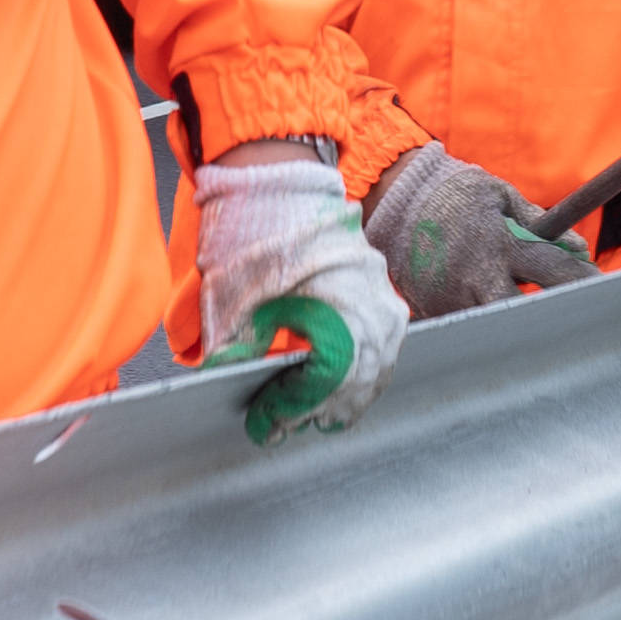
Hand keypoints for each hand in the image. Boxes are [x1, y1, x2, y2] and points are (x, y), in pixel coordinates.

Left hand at [193, 146, 413, 444]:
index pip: (321, 384)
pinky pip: (383, 350)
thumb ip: (239, 361)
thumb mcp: (233, 308)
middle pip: (357, 386)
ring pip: (376, 371)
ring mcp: (386, 303)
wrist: (278, 192)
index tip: (262, 425)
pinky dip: (361, 375)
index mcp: (337, 311)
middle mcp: (373, 310)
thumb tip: (242, 404)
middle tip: (283, 427)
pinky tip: (335, 387)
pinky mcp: (387, 297)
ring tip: (310, 415)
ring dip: (344, 398)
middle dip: (318, 412)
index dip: (289, 411)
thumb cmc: (253, 244)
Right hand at [365, 143, 594, 316]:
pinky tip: (490, 308)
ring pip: (497, 323)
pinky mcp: (435, 309)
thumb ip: (538, 223)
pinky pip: (469, 323)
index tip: (602, 287)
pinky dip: (483, 319)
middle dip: (547, 314)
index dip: (582, 280)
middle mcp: (478, 276)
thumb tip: (578, 248)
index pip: (554, 270)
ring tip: (526, 308)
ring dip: (515, 318)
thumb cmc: (456, 195)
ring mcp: (454, 297)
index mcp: (500, 243)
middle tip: (566, 312)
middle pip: (525, 312)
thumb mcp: (499, 196)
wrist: (395, 204)